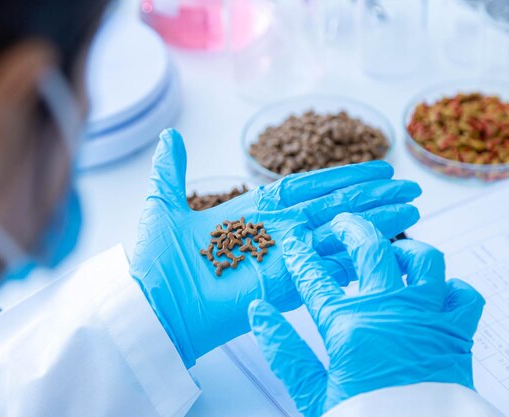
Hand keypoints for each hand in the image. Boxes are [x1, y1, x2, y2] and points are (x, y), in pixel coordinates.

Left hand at [131, 129, 421, 366]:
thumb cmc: (154, 258)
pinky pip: (329, 266)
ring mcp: (283, 258)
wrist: (153, 304)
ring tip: (409, 208)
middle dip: (370, 196)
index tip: (373, 167)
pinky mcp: (286, 283)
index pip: (305, 188)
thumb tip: (171, 136)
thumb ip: (171, 170)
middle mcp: (274, 233)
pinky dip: (357, 253)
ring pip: (338, 234)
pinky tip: (387, 241)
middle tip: (406, 186)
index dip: (340, 177)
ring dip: (374, 221)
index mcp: (251, 211)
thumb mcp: (160, 202)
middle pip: (332, 208)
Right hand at [248, 213, 484, 416]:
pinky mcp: (456, 332)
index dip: (299, 254)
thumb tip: (260, 313)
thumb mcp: (312, 393)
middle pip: (370, 248)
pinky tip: (435, 290)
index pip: (315, 277)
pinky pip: (462, 293)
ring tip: (391, 251)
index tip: (293, 240)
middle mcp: (390, 311)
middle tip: (341, 224)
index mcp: (349, 326)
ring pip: (423, 259)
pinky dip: (450, 287)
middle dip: (350, 227)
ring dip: (405, 249)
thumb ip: (284, 350)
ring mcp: (427, 317)